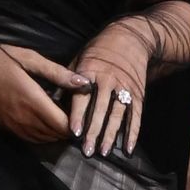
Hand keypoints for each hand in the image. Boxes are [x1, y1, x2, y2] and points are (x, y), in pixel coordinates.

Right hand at [0, 41, 79, 144]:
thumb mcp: (30, 59)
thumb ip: (58, 73)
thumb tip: (84, 83)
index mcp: (32, 101)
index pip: (64, 124)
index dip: (78, 122)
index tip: (85, 110)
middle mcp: (24, 120)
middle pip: (57, 135)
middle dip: (71, 127)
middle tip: (77, 111)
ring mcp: (15, 127)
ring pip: (46, 140)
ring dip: (57, 131)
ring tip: (63, 115)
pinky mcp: (8, 130)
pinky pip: (33, 139)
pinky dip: (44, 134)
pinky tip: (47, 119)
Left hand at [68, 23, 153, 155]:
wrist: (130, 38)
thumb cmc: (98, 51)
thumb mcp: (78, 59)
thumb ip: (66, 82)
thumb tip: (50, 101)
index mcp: (91, 71)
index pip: (83, 97)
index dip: (79, 115)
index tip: (74, 132)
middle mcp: (109, 80)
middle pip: (101, 109)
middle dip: (94, 131)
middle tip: (87, 150)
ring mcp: (125, 87)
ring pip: (118, 114)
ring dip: (111, 134)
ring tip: (104, 152)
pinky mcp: (138, 93)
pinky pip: (136, 115)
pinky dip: (132, 132)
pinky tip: (127, 147)